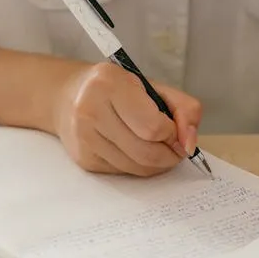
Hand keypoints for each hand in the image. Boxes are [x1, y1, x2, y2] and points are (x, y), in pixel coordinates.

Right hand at [54, 62, 201, 175]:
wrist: (69, 96)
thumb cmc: (117, 89)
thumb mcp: (153, 86)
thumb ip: (184, 109)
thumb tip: (189, 144)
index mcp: (110, 84)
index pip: (153, 127)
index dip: (173, 134)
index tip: (176, 131)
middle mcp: (91, 111)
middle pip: (146, 152)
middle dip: (170, 154)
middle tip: (175, 147)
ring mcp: (84, 138)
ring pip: (137, 168)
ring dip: (157, 164)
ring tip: (159, 148)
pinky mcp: (84, 159)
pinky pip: (124, 173)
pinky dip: (138, 166)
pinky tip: (136, 150)